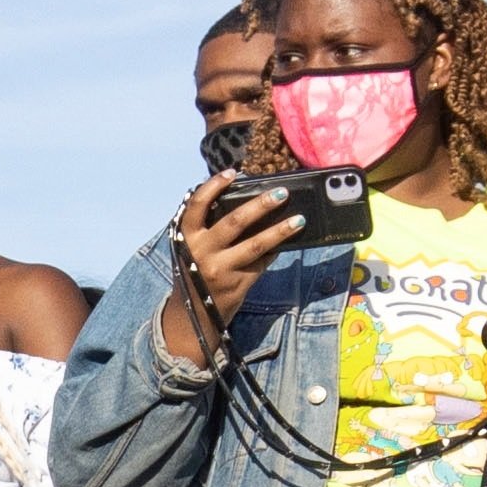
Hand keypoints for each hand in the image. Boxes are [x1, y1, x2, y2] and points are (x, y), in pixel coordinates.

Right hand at [158, 174, 297, 359]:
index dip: (213, 186)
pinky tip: (289, 241)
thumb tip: (249, 202)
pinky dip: (275, 250)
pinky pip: (261, 263)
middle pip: (234, 222)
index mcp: (187, 237)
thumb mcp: (194, 248)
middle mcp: (201, 252)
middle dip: (260, 205)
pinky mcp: (237, 284)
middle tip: (281, 193)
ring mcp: (220, 270)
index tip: (233, 173)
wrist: (193, 314)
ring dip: (280, 230)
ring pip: (256, 245)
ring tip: (299, 220)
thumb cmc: (197, 270)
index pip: (197, 205)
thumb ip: (211, 228)